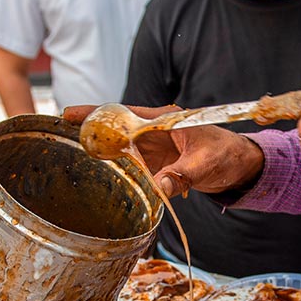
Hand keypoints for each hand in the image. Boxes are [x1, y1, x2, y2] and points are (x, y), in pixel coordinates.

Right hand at [62, 104, 264, 199]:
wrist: (240, 165)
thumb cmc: (227, 155)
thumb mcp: (205, 164)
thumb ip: (183, 175)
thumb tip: (161, 187)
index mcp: (165, 120)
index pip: (125, 112)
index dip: (97, 113)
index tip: (70, 114)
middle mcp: (155, 130)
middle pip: (116, 126)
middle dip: (90, 128)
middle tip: (60, 129)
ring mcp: (154, 147)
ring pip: (121, 146)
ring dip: (100, 149)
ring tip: (72, 151)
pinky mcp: (157, 162)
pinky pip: (132, 164)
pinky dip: (116, 167)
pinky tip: (99, 172)